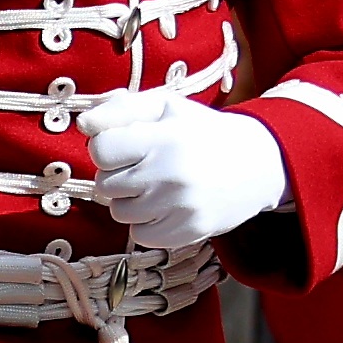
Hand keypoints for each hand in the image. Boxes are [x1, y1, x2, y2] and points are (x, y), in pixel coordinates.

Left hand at [78, 89, 288, 246]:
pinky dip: (145, 223)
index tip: (125, 146)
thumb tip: (83, 124)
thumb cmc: (202, 132)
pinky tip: (165, 206)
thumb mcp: (166, 107)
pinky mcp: (189, 232)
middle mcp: (172, 174)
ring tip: (155, 186)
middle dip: (117, 175)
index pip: (101, 150)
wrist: (258, 164)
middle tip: (144, 167)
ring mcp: (181, 207)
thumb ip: (121, 108)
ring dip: (129, 200)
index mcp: (165, 137)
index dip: (107, 149)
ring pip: (119, 212)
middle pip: (105, 184)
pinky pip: (139, 235)